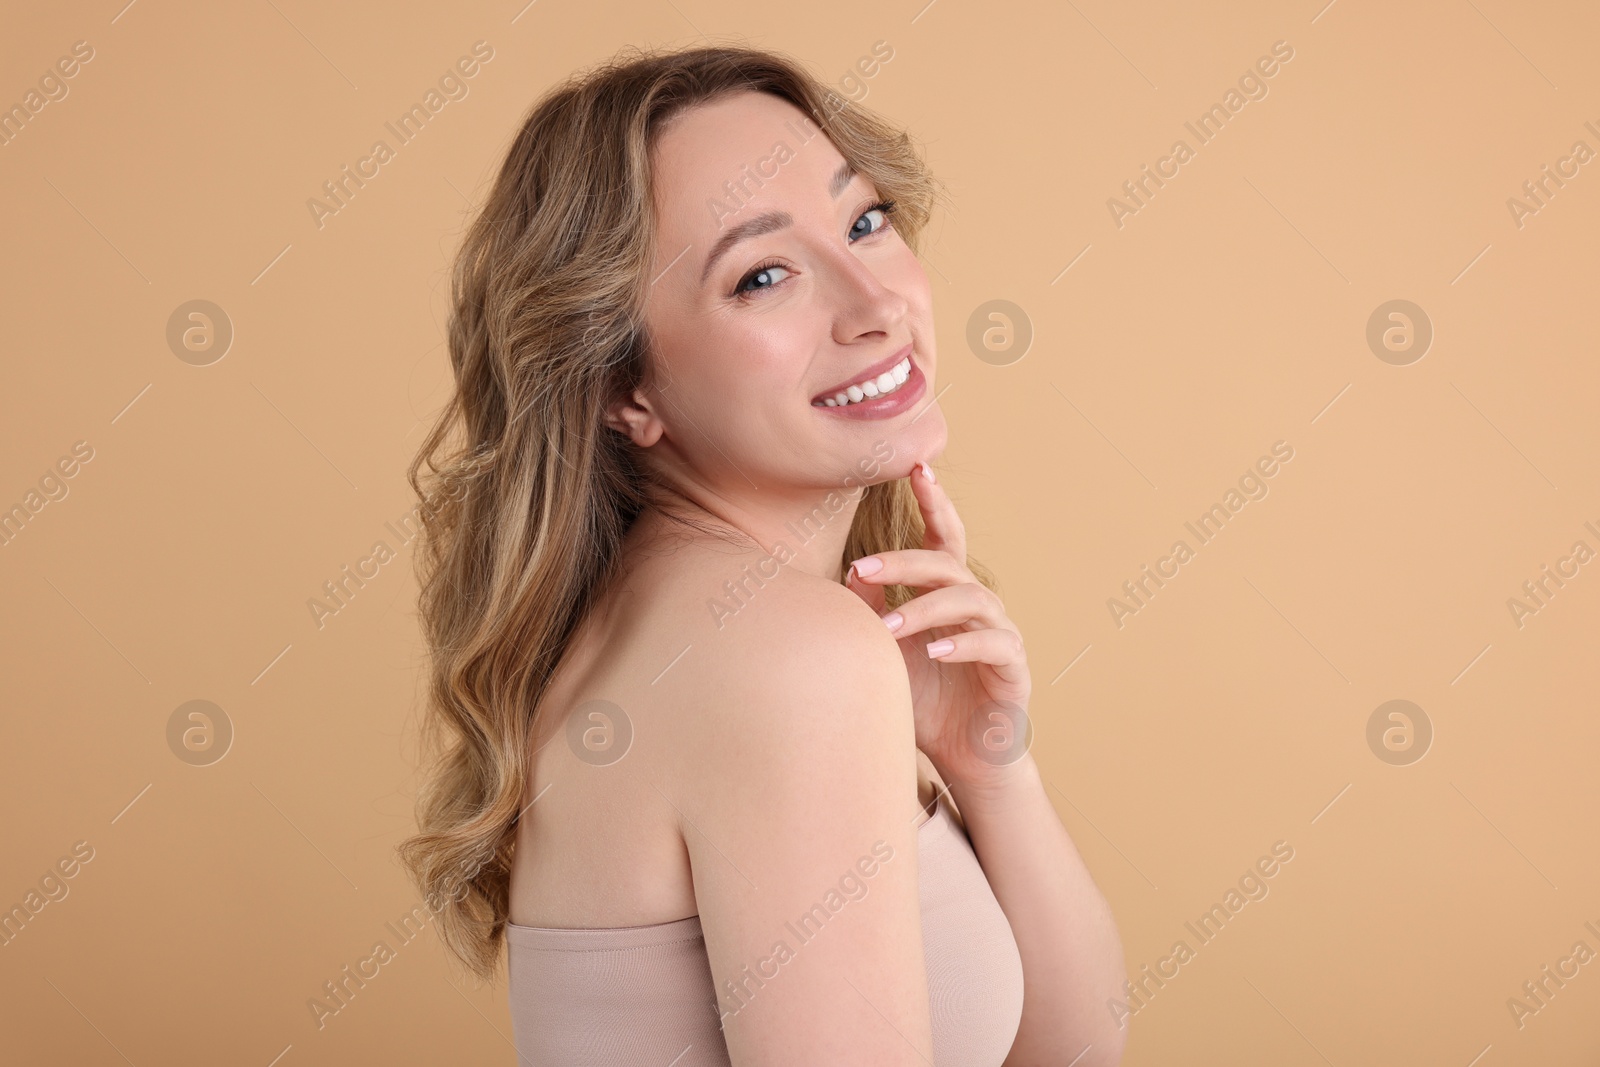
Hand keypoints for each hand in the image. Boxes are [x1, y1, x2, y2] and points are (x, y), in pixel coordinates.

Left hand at [845, 461, 1034, 793]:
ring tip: (888, 626)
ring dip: (924, 609)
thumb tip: (853, 572)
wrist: (965, 755)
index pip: (944, 539)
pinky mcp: (1013, 667)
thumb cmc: (926, 698)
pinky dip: (963, 644)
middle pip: (948, 564)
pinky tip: (935, 650)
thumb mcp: (890, 650)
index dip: (935, 502)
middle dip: (905, 561)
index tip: (918, 466)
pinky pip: (994, 644)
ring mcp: (1000, 633)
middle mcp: (978, 605)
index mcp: (949, 594)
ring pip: (970, 599)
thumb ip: (875, 609)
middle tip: (862, 567)